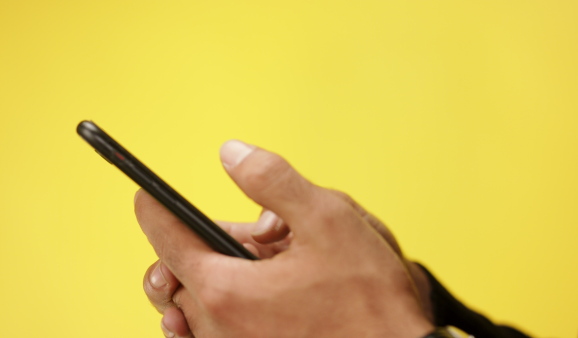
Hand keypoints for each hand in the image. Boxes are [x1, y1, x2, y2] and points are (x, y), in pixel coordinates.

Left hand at [136, 140, 433, 337]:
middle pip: (177, 275)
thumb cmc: (369, 298)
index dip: (153, 210)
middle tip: (242, 235)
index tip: (146, 195)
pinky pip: (206, 336)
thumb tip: (231, 153)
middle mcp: (219, 329)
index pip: (167, 240)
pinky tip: (237, 298)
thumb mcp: (328, 219)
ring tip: (253, 264)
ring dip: (207, 278)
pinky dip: (210, 312)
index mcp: (228, 290)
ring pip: (192, 307)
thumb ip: (273, 180)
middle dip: (196, 245)